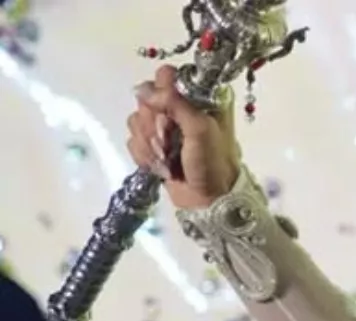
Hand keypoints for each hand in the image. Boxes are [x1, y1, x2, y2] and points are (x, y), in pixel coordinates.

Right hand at [126, 65, 239, 209]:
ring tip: (168, 158)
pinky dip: (145, 156)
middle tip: (168, 140)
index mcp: (201, 96)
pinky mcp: (154, 146)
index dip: (161, 93)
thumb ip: (175, 103)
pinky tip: (162, 167)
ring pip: (136, 119)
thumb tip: (144, 89)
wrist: (211, 200)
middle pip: (146, 97)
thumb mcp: (200, 128)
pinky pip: (133, 141)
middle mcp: (182, 107)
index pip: (166, 76)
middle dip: (153, 123)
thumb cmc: (213, 163)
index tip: (168, 113)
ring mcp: (166, 127)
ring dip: (150, 143)